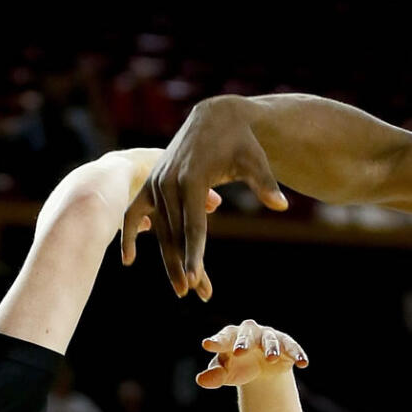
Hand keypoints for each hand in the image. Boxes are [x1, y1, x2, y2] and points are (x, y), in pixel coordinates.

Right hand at [121, 96, 289, 298]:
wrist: (215, 117)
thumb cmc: (240, 142)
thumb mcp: (255, 161)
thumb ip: (265, 184)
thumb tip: (282, 205)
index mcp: (192, 180)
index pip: (193, 227)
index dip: (195, 255)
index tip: (196, 281)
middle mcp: (169, 183)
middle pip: (175, 234)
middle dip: (184, 266)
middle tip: (195, 294)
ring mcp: (157, 183)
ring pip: (161, 231)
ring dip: (171, 261)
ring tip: (185, 289)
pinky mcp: (151, 184)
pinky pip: (134, 213)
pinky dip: (129, 234)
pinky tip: (129, 260)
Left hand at [195, 320, 308, 388]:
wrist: (261, 370)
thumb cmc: (237, 367)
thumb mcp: (225, 372)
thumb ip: (214, 375)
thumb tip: (201, 380)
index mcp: (231, 337)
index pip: (223, 338)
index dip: (216, 342)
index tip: (207, 345)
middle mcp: (250, 333)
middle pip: (247, 334)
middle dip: (244, 342)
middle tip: (240, 351)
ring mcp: (269, 337)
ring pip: (270, 340)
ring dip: (271, 348)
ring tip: (271, 358)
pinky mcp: (286, 345)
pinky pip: (292, 348)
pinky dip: (297, 354)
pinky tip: (302, 363)